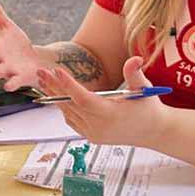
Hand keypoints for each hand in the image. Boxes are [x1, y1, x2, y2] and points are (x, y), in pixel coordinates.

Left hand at [37, 56, 168, 145]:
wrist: (153, 132)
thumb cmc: (148, 108)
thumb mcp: (143, 89)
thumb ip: (135, 74)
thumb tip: (135, 58)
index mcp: (110, 114)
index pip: (83, 99)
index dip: (68, 85)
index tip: (56, 71)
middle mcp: (99, 126)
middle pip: (70, 104)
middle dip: (54, 86)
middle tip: (40, 71)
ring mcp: (94, 133)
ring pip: (68, 113)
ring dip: (55, 96)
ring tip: (43, 80)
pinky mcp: (92, 136)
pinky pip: (72, 120)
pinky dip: (64, 108)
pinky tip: (55, 95)